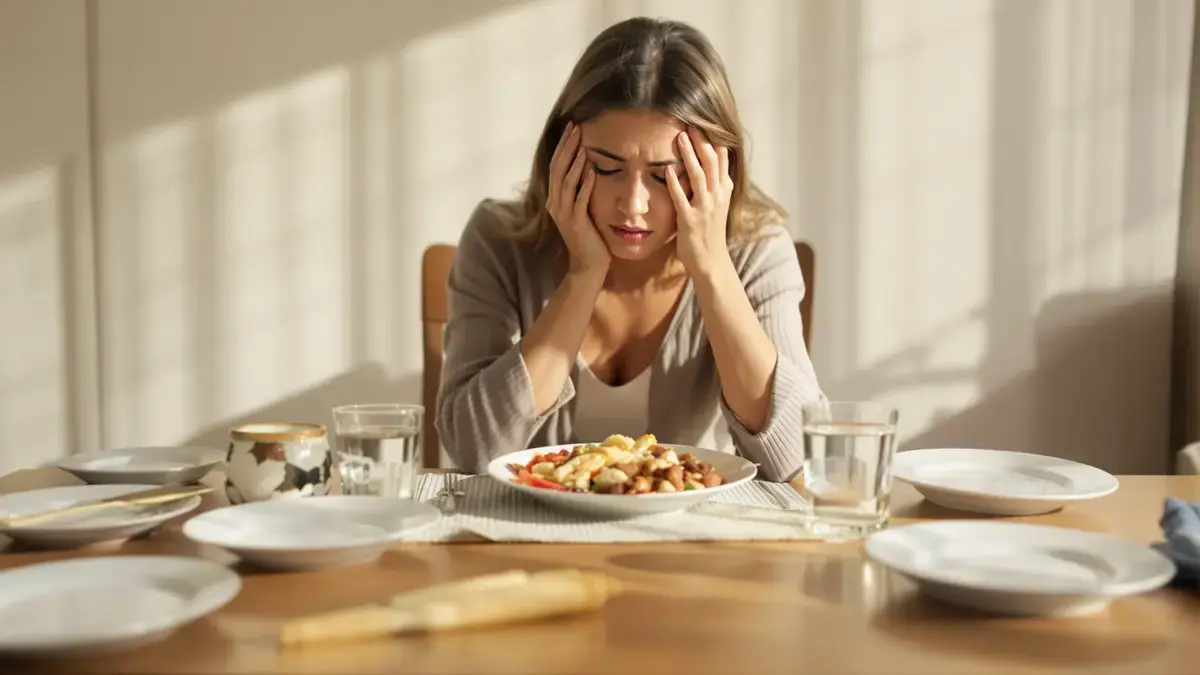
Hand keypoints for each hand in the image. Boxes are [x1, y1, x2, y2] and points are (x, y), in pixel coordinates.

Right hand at [546, 121, 608, 275]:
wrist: (588, 264)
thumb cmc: (589, 235)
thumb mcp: (580, 208)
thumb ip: (579, 189)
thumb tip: (587, 166)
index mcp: (555, 199)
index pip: (556, 166)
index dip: (563, 147)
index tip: (572, 128)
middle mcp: (555, 204)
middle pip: (558, 169)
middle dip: (567, 148)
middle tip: (576, 128)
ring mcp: (564, 214)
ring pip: (566, 182)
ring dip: (575, 162)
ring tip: (583, 145)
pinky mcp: (576, 223)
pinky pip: (579, 201)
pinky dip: (585, 185)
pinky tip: (593, 171)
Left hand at [665, 128, 733, 275]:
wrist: (711, 262)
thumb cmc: (709, 233)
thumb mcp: (717, 204)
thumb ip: (714, 184)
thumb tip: (709, 163)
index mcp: (723, 191)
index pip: (722, 160)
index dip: (714, 141)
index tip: (704, 123)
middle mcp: (717, 197)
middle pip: (712, 163)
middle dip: (702, 142)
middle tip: (691, 124)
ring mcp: (705, 208)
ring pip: (699, 176)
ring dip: (690, 156)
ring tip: (682, 138)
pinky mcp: (690, 221)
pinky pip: (682, 199)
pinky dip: (675, 183)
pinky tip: (667, 170)